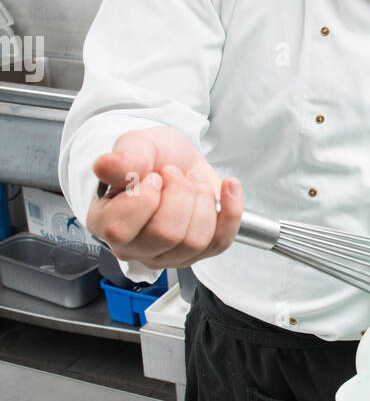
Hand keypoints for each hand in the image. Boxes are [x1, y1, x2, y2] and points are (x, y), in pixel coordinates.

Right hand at [86, 125, 243, 269]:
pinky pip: (221, 241)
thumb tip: (106, 165)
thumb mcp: (137, 145)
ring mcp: (169, 255)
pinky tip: (228, 187)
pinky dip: (231, 211)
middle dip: (180, 193)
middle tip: (176, 174)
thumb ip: (125, 157)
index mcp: (106, 223)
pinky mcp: (200, 253)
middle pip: (165, 235)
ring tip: (193, 180)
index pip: (120, 228)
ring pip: (195, 241)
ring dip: (202, 200)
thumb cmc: (153, 157)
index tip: (152, 176)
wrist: (179, 159)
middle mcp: (135, 247)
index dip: (144, 197)